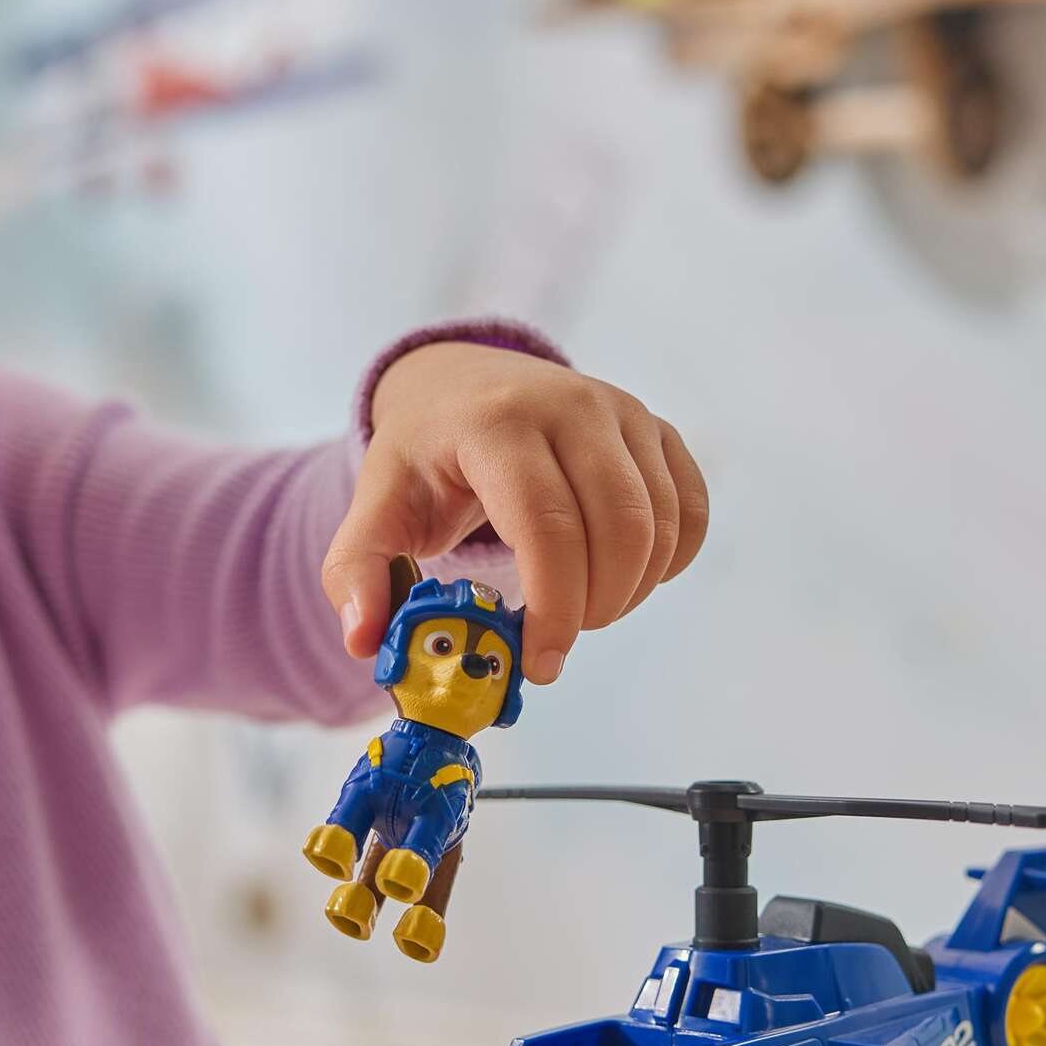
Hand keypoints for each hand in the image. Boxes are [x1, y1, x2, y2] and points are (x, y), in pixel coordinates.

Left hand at [325, 342, 708, 682]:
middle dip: (596, 608)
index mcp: (496, 424)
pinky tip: (621, 579)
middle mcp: (570, 406)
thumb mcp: (376, 507)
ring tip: (580, 610)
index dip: (555, 605)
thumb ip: (356, 573)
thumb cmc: (423, 455)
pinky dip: (668, 563)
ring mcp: (622, 413)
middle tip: (556, 641)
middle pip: (619, 529)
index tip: (540, 662)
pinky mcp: (656, 430)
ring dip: (631, 592)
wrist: (460, 384)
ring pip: (661, 526)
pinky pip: (690, 512)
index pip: (547, 524)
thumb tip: (363, 640)